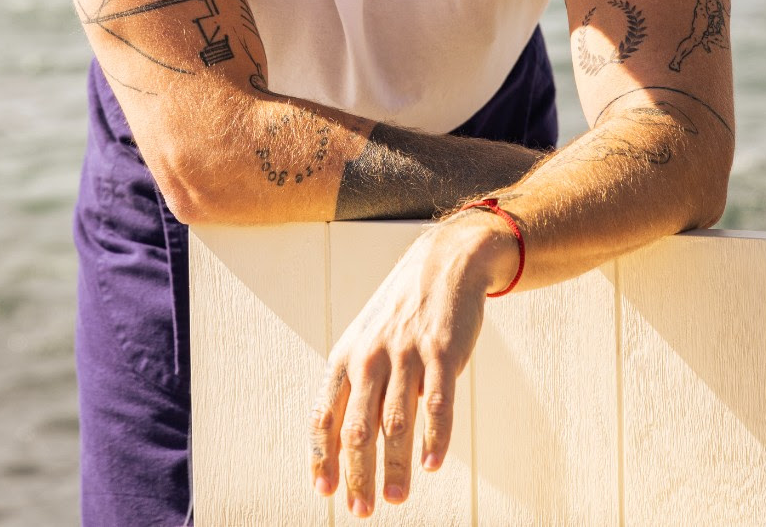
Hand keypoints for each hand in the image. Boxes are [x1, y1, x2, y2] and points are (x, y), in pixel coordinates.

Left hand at [309, 215, 514, 515]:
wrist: (443, 264)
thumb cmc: (400, 314)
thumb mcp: (366, 342)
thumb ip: (357, 389)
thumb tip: (346, 448)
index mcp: (346, 358)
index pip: (324, 416)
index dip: (322, 457)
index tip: (325, 492)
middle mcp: (370, 357)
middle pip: (357, 428)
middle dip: (357, 474)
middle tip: (362, 510)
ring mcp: (406, 353)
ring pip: (395, 422)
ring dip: (394, 466)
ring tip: (395, 499)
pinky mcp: (442, 351)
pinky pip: (437, 402)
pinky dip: (434, 436)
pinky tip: (432, 463)